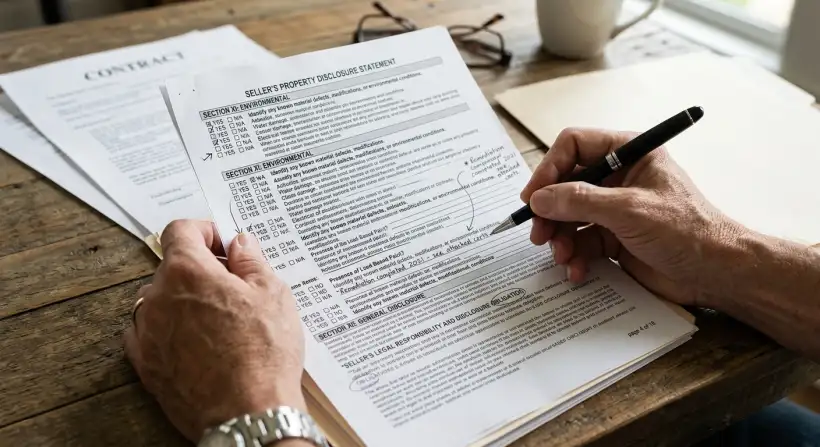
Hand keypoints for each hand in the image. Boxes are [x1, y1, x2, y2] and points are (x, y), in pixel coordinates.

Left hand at [124, 220, 305, 441]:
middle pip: (173, 268)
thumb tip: (240, 243)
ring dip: (184, 301)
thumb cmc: (264, 353)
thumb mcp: (272, 293)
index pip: (180, 231)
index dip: (204, 231)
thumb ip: (250, 260)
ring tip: (219, 320)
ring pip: (160, 301)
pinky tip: (198, 344)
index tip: (222, 244)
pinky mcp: (146, 366)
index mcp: (187, 272)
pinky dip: (168, 331)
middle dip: (201, 270)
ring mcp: (146, 334)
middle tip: (234, 287)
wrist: (248, 414)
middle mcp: (157, 298)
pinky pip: (148, 334)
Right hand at [520, 128, 743, 306]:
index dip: (550, 169)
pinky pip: (581, 243)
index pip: (575, 146)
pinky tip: (577, 270)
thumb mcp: (629, 210)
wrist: (716, 273)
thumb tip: (539, 200)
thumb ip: (581, 201)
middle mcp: (619, 177)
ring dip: (560, 238)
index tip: (533, 197)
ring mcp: (615, 209)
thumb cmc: (688, 230)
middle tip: (538, 234)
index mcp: (629, 153)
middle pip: (566, 184)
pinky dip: (574, 257)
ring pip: (569, 217)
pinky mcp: (614, 239)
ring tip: (561, 257)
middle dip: (550, 211)